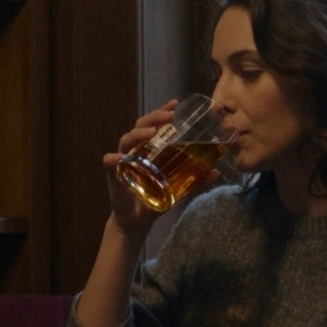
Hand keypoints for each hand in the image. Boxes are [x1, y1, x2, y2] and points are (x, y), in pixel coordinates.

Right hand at [103, 100, 221, 239]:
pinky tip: (119, 158)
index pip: (154, 125)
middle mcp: (135, 151)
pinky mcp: (114, 175)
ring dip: (138, 134)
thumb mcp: (178, 190)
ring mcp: (123, 162)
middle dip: (153, 118)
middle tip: (168, 115)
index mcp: (149, 150)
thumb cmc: (155, 201)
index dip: (162, 112)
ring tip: (151, 133)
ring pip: (126, 140)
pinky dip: (113, 159)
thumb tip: (216, 172)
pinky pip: (110, 163)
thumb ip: (195, 181)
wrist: (137, 222)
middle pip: (140, 127)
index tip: (175, 103)